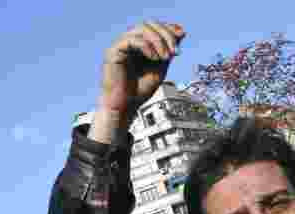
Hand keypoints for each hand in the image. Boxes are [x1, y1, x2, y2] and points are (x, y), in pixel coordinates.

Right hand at [89, 21, 184, 142]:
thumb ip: (169, 50)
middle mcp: (129, 41)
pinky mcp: (113, 52)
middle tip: (174, 51)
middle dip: (165, 34)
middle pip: (149, 24)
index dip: (169, 28)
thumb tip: (181, 31)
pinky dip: (146, 47)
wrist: (125, 107)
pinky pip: (131, 40)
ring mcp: (120, 45)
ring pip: (141, 29)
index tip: (182, 36)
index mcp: (139, 44)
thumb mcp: (161, 67)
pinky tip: (154, 58)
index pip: (155, 26)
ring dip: (158, 41)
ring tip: (165, 57)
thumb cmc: (140, 90)